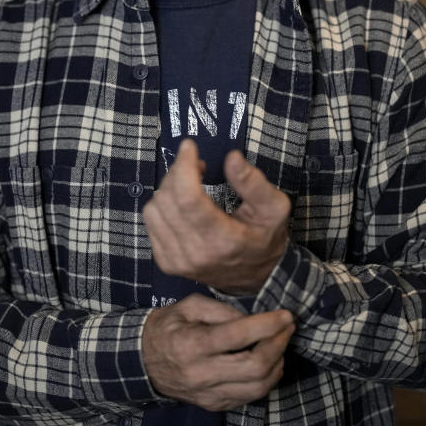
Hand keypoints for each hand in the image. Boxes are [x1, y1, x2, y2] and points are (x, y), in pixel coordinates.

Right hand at [142, 293, 293, 409]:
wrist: (142, 362)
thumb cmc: (167, 328)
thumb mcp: (188, 306)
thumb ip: (222, 309)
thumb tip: (253, 319)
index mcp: (191, 344)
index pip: (237, 336)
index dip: (267, 325)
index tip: (285, 315)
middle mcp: (200, 374)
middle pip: (255, 366)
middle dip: (279, 344)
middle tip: (287, 327)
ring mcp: (208, 395)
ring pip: (258, 387)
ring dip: (278, 363)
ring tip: (280, 343)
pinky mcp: (214, 405)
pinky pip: (250, 396)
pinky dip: (267, 378)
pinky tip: (268, 360)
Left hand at [143, 140, 290, 294]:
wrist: (257, 278)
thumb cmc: (266, 238)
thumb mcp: (274, 208)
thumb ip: (254, 183)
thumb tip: (232, 157)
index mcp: (222, 241)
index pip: (189, 198)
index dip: (184, 167)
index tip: (189, 146)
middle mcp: (194, 254)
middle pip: (168, 200)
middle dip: (178, 172)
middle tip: (196, 165)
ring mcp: (176, 261)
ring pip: (154, 209)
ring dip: (168, 187)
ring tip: (189, 183)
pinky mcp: (166, 262)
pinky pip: (151, 222)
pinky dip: (162, 204)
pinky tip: (181, 202)